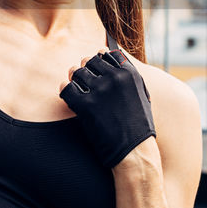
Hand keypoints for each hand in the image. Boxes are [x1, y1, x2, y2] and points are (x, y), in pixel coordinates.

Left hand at [60, 48, 155, 168]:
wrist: (135, 153)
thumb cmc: (138, 127)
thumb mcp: (141, 95)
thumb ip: (127, 76)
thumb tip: (108, 56)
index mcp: (129, 73)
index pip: (106, 54)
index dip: (98, 62)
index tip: (96, 70)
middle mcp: (114, 77)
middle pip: (88, 61)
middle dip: (85, 70)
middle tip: (83, 81)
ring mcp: (100, 90)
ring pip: (76, 73)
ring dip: (74, 81)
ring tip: (78, 90)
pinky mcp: (86, 105)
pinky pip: (66, 89)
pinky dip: (65, 92)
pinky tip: (70, 99)